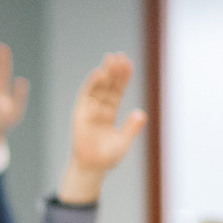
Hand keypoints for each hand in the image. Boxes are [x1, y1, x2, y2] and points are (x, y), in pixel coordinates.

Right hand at [58, 53, 145, 203]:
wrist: (91, 167)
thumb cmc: (107, 157)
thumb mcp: (124, 141)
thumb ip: (132, 128)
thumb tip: (141, 113)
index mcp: (110, 112)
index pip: (118, 91)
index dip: (123, 78)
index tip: (128, 63)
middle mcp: (99, 108)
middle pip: (108, 86)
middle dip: (114, 71)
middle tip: (119, 56)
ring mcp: (89, 110)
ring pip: (98, 88)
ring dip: (104, 73)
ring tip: (110, 59)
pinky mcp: (80, 114)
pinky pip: (86, 96)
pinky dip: (92, 84)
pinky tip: (98, 73)